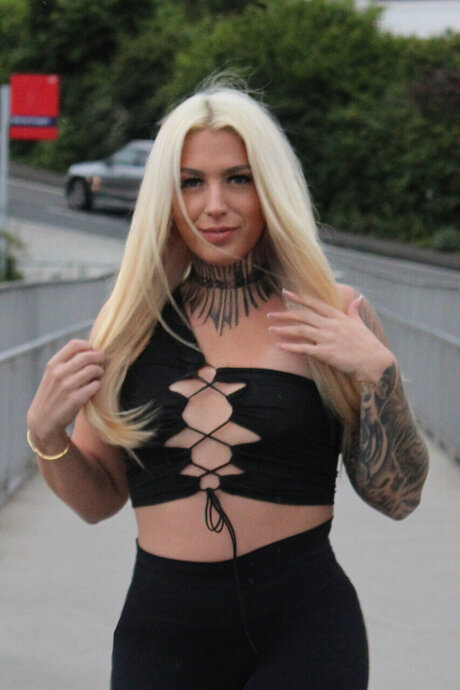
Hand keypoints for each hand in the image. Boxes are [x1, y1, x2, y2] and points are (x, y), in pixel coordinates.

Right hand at [27, 340, 106, 449]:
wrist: (42, 421)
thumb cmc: (52, 395)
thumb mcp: (52, 375)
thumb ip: (68, 363)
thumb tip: (93, 350)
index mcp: (53, 364)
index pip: (74, 345)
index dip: (89, 346)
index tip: (94, 351)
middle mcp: (59, 373)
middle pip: (87, 356)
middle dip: (99, 357)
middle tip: (103, 362)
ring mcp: (67, 386)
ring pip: (93, 370)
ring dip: (100, 372)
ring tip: (98, 376)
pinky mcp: (75, 399)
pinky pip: (95, 385)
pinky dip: (98, 385)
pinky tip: (95, 388)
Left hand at [267, 289, 395, 382]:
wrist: (375, 362)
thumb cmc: (369, 344)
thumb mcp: (360, 324)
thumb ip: (354, 311)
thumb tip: (358, 298)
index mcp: (338, 317)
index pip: (315, 304)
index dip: (299, 298)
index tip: (286, 293)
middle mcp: (331, 325)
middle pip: (303, 316)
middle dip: (285, 315)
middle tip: (271, 314)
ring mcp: (328, 339)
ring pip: (301, 331)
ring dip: (284, 329)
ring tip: (271, 329)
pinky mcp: (326, 353)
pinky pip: (304, 349)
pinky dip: (291, 347)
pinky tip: (280, 346)